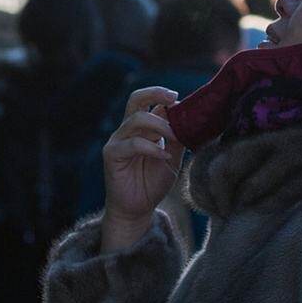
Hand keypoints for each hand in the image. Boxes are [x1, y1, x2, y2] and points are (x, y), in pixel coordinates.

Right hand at [100, 87, 181, 251]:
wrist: (137, 209)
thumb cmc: (153, 183)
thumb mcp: (172, 158)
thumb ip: (177, 139)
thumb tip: (189, 119)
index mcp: (143, 127)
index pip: (151, 102)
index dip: (166, 97)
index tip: (183, 101)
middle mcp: (128, 130)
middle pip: (136, 99)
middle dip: (155, 93)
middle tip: (174, 98)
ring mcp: (118, 140)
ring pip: (136, 119)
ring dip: (159, 125)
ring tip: (175, 136)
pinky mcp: (112, 155)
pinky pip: (132, 144)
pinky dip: (152, 148)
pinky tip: (164, 156)